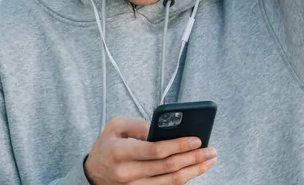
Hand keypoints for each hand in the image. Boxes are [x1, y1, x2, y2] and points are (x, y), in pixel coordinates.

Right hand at [84, 117, 216, 184]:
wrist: (93, 174)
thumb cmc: (107, 146)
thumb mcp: (116, 127)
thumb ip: (140, 125)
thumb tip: (165, 127)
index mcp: (120, 152)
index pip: (156, 150)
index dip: (179, 145)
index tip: (197, 139)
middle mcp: (126, 173)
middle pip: (167, 167)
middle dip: (193, 158)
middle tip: (211, 150)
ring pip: (170, 182)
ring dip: (194, 172)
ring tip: (209, 161)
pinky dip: (183, 181)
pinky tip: (194, 171)